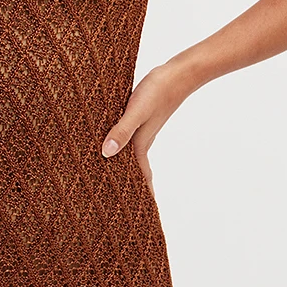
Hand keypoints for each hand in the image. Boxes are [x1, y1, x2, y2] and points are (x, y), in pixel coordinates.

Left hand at [99, 62, 190, 199]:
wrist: (180, 73)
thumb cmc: (158, 90)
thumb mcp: (136, 111)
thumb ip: (121, 131)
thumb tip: (106, 154)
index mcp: (140, 144)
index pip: (140, 176)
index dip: (140, 194)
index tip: (139, 213)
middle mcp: (141, 140)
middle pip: (135, 169)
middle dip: (130, 186)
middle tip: (120, 203)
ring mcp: (143, 129)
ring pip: (131, 154)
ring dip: (125, 166)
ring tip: (114, 178)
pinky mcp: (141, 117)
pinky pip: (129, 138)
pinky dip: (122, 146)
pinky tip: (113, 143)